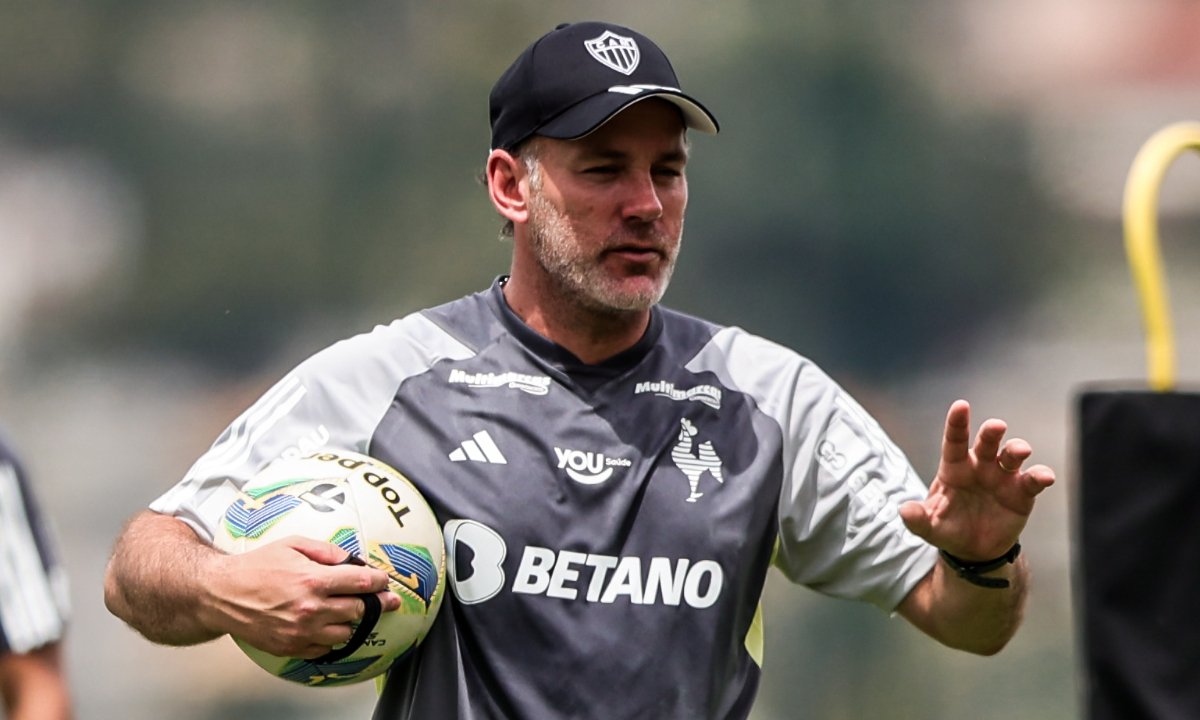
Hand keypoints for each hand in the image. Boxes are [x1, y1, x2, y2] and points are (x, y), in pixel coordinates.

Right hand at [202, 536, 400, 658]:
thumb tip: (352, 559)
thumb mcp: (293, 545)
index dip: (380, 582)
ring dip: (348, 620)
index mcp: (314, 580)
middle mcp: (311, 608)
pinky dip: (329, 638)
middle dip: (369, 602)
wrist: (222, 593)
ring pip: (345, 632)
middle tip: (375, 597)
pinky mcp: (291, 647)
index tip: (385, 582)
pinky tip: (323, 624)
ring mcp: (301, 631)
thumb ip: (327, 551)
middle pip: (359, 609)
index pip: (362, 582)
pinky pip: (325, 649)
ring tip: (340, 609)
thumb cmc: (256, 566)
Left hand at [899, 399, 1054, 560]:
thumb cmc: (948, 528)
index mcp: (954, 468)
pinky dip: (1040, 476)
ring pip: (1011, 455)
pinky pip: (1032, 480)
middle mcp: (980, 466)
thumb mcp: (929, 526)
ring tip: (1020, 451)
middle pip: (987, 442)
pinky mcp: (1021, 493)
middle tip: (996, 426)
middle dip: (992, 432)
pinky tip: (1045, 476)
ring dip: (1016, 449)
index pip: (954, 441)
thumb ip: (916, 518)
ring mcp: (1002, 477)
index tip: (961, 405)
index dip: (957, 423)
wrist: (973, 550)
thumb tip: (903, 511)